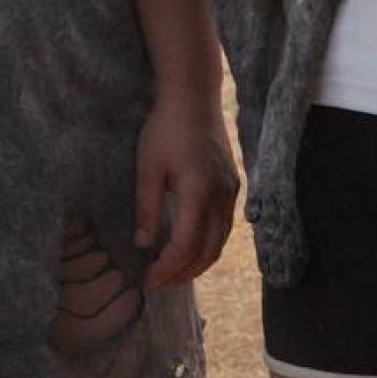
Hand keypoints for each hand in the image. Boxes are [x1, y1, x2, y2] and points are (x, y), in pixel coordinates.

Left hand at [133, 95, 238, 286]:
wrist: (194, 95)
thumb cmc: (166, 128)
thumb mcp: (148, 167)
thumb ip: (147, 208)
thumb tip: (143, 245)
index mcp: (198, 192)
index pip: (186, 245)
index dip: (167, 268)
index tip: (148, 278)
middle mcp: (221, 195)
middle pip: (209, 251)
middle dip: (183, 273)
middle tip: (158, 281)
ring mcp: (231, 189)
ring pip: (221, 241)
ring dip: (199, 262)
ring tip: (173, 270)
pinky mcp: (233, 183)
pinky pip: (225, 225)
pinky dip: (210, 244)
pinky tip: (192, 245)